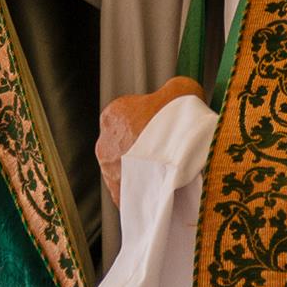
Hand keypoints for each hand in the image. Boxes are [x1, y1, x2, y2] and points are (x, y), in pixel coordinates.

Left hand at [95, 76, 207, 205]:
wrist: (181, 157)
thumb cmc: (177, 121)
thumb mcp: (180, 89)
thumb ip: (172, 90)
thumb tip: (176, 93)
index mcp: (113, 115)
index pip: (127, 116)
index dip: (149, 121)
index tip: (165, 128)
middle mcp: (104, 144)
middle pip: (126, 144)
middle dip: (144, 148)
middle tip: (168, 151)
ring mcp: (109, 173)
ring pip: (127, 169)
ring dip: (144, 170)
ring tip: (169, 171)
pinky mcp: (120, 196)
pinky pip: (132, 192)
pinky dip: (145, 191)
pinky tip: (163, 187)